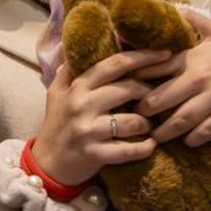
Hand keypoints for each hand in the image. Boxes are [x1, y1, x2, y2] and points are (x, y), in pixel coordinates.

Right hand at [32, 48, 167, 186]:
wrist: (46, 164)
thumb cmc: (56, 125)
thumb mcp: (56, 93)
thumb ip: (68, 70)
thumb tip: (75, 46)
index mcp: (77, 87)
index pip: (114, 64)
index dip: (142, 57)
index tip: (165, 53)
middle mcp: (82, 105)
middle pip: (128, 89)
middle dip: (148, 92)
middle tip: (155, 100)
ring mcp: (88, 130)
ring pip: (132, 121)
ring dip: (147, 124)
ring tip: (148, 125)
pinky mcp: (94, 154)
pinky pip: (129, 149)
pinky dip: (145, 148)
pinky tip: (150, 145)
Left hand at [134, 9, 210, 146]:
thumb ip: (192, 19)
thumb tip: (168, 6)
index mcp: (193, 56)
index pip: (155, 67)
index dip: (136, 79)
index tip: (124, 88)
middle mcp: (201, 76)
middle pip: (161, 98)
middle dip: (144, 111)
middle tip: (134, 118)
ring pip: (180, 119)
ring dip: (164, 131)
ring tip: (154, 136)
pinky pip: (205, 131)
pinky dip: (193, 138)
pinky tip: (186, 141)